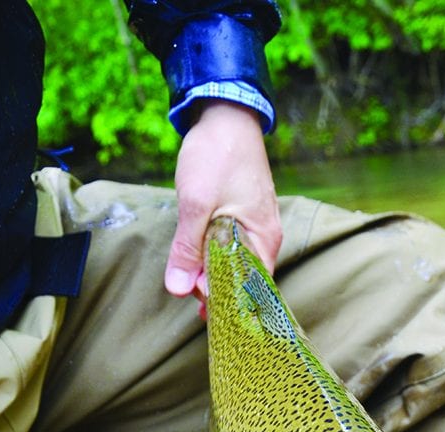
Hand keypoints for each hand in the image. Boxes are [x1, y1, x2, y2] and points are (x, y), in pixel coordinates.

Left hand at [165, 101, 281, 307]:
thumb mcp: (195, 203)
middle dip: (217, 291)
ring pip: (237, 265)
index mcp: (263, 240)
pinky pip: (234, 248)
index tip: (198, 305)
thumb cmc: (218, 154)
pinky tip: (196, 258)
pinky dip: (215, 257)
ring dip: (213, 274)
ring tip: (187, 279)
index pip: (251, 290)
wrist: (226, 112)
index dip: (226, 302)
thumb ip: (187, 248)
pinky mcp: (246, 218)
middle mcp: (266, 238)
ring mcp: (257, 228)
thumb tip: (178, 289)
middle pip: (244, 281)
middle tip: (186, 292)